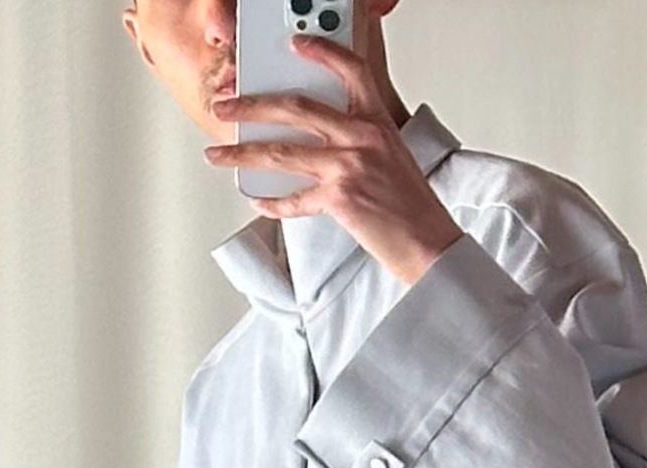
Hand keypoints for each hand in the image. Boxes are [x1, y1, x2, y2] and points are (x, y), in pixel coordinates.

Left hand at [204, 37, 462, 287]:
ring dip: (243, 152)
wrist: (429, 243)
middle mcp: (361, 137)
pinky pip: (294, 199)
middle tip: (225, 106)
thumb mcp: (392, 156)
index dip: (321, 52)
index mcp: (376, 121)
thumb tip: (315, 136)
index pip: (349, 70)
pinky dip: (272, 202)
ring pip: (282, 151)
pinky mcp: (340, 199)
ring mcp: (349, 166)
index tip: (295, 44)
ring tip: (218, 154)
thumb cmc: (411, 207)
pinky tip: (257, 199)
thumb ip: (358, 138)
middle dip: (251, 106)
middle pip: (295, 107)